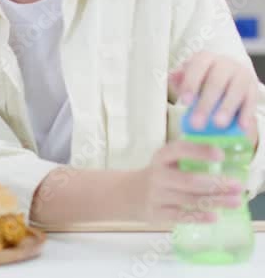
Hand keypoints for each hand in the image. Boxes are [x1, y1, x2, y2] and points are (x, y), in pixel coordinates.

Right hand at [129, 140, 243, 223]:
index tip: (221, 155)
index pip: (179, 150)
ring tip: (234, 202)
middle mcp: (157, 175)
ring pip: (188, 199)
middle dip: (215, 184)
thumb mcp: (167, 161)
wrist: (129, 193)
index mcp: (162, 157)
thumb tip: (225, 162)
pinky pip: (180, 216)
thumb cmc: (160, 175)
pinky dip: (198, 217)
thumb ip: (189, 159)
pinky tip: (214, 217)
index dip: (199, 151)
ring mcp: (156, 195)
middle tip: (237, 186)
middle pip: (188, 180)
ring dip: (214, 201)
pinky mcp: (157, 213)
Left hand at [170, 51, 259, 143]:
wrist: (230, 73)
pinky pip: (251, 101)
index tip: (184, 102)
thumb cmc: (203, 76)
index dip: (191, 84)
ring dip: (226, 109)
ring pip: (235, 91)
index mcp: (205, 58)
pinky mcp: (253, 88)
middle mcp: (225, 64)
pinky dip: (246, 114)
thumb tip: (171, 77)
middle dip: (205, 104)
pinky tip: (241, 126)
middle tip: (197, 123)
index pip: (197, 68)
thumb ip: (180, 78)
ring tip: (218, 125)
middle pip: (216, 83)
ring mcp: (241, 75)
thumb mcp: (190, 74)